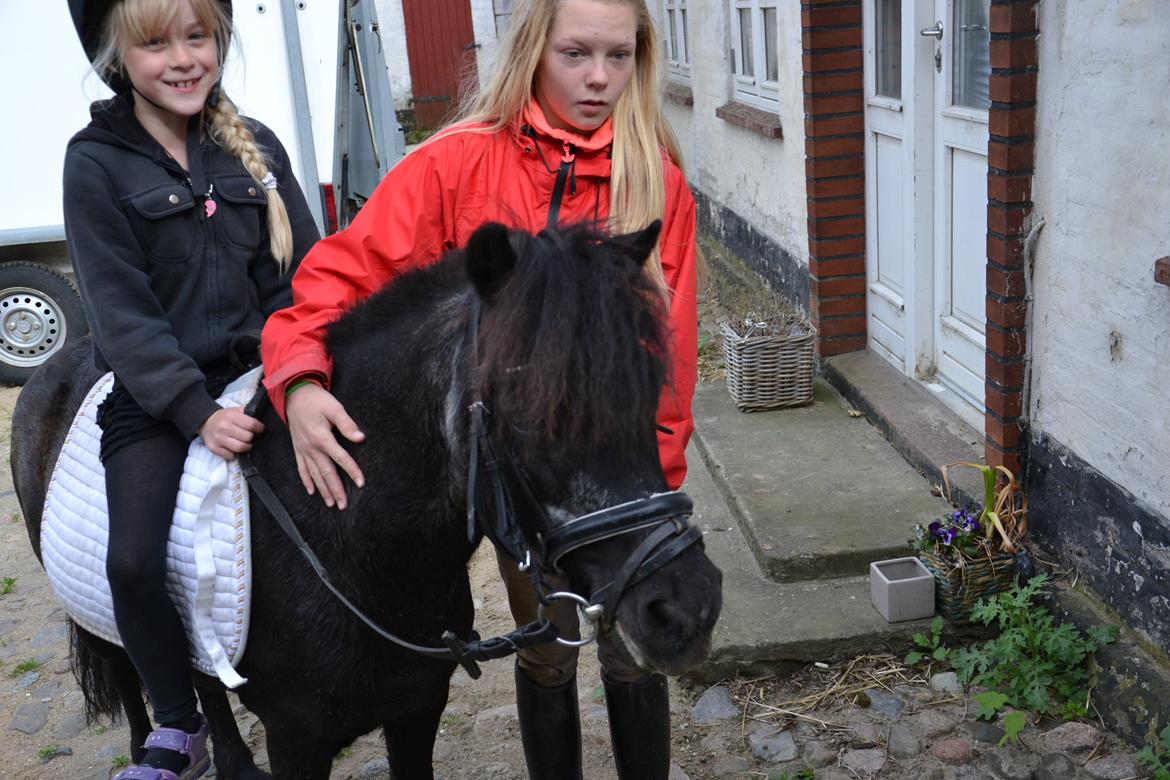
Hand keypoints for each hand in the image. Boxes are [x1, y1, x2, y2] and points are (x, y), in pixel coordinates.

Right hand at [198, 407, 264, 458]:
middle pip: (248, 437)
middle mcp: (224, 428)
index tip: (259, 429)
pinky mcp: (214, 448)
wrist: (205, 422)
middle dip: (251, 437)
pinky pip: (231, 456)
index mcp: (231, 416)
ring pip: (241, 448)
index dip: (259, 428)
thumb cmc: (225, 417)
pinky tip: (233, 447)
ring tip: (244, 442)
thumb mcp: (236, 411)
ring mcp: (218, 439)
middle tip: (249, 436)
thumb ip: (248, 415)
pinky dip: (234, 453)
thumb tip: (261, 425)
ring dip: (245, 446)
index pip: (252, 424)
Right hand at [285, 384, 365, 509]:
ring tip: (331, 503)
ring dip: (322, 490)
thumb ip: (347, 424)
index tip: (361, 483)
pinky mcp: (297, 449)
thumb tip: (360, 438)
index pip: (341, 458)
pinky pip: (301, 468)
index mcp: (322, 438)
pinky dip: (306, 481)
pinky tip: (311, 491)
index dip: (352, 471)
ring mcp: (303, 450)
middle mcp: (311, 447)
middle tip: (343, 505)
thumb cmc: (317, 400)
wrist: (294, 395)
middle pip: (326, 472)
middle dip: (335, 490)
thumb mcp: (335, 408)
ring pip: (313, 474)